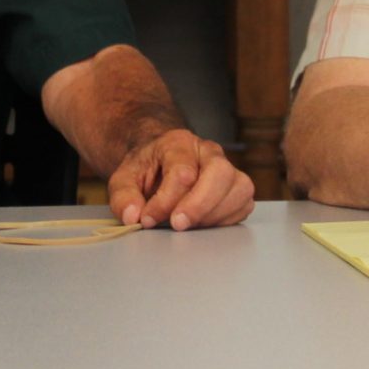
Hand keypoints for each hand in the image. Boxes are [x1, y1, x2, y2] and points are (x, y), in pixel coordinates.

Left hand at [107, 129, 254, 230]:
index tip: (148, 219)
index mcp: (179, 143)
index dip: (165, 201)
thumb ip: (123, 196)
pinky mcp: (238, 187)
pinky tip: (203, 224)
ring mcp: (228, 168)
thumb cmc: (146, 170)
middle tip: (177, 225)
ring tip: (189, 226)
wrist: (160, 163)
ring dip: (214, 214)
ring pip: (239, 188)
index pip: (182, 172)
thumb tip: (133, 216)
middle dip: (199, 205)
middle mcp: (209, 151)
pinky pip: (244, 204)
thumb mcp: (124, 178)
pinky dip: (226, 219)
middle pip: (220, 173)